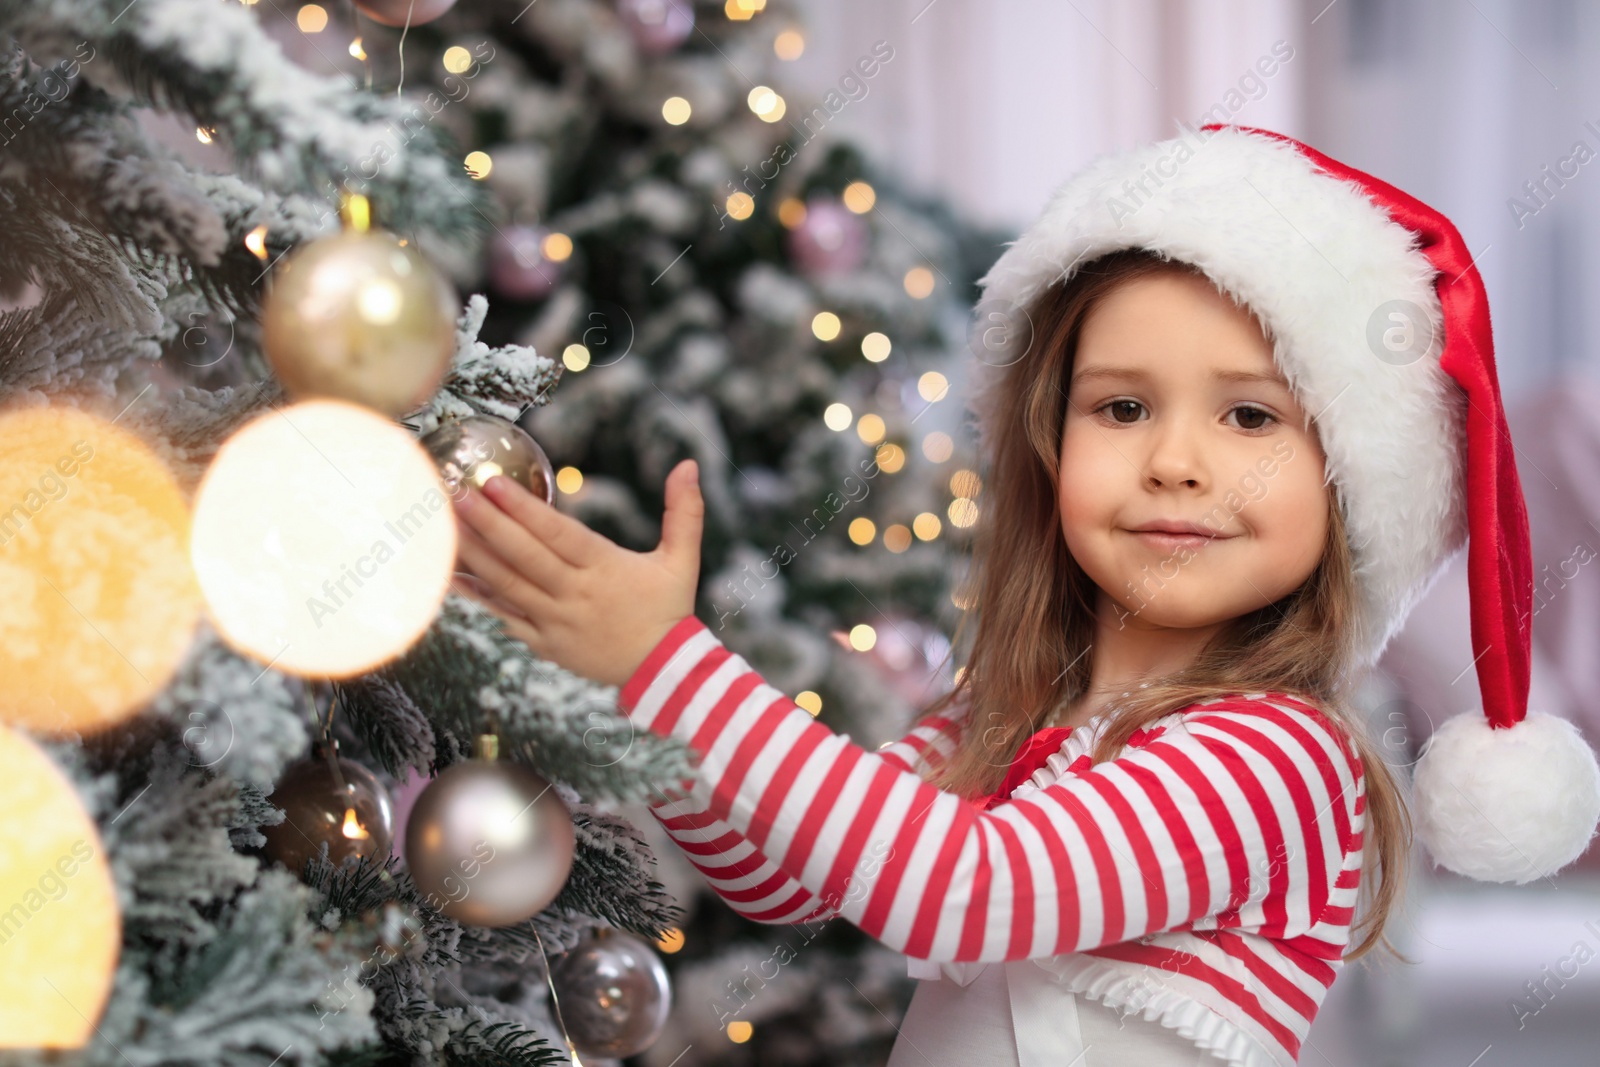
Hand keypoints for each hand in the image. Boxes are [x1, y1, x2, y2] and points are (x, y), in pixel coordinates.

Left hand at [449, 459, 703, 688]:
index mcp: (605, 569)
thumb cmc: (670, 610)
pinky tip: (450, 575)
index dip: (523, 508)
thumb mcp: (684, 560)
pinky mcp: (544, 644)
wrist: (663, 674)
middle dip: (488, 524)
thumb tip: (691, 465)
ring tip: (445, 526)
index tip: (492, 483)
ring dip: (474, 555)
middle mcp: (575, 595)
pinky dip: (476, 596)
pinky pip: (503, 617)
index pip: (557, 534)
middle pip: (524, 557)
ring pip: (507, 586)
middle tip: (457, 494)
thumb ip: (684, 511)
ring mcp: (555, 623)